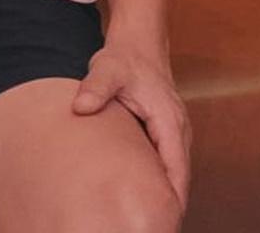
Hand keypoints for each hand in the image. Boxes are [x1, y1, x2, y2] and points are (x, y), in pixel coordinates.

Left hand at [72, 39, 190, 207]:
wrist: (139, 43)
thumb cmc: (125, 57)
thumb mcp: (107, 69)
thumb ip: (95, 88)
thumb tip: (79, 107)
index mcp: (170, 122)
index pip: (177, 171)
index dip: (172, 199)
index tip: (162, 221)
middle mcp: (179, 131)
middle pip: (179, 179)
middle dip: (169, 205)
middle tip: (147, 226)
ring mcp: (174, 133)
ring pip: (174, 173)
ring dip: (164, 194)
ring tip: (143, 218)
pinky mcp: (165, 132)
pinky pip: (166, 163)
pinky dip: (159, 180)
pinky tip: (140, 193)